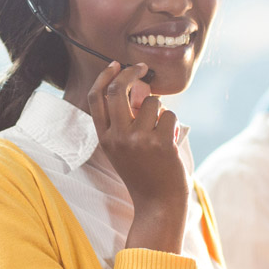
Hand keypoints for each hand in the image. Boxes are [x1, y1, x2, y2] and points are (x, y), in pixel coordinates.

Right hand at [87, 61, 188, 252]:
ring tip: (161, 130)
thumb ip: (123, 121)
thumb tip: (137, 87)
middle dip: (132, 72)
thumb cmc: (143, 174)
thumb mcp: (122, 149)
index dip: (105, 76)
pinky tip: (169, 142)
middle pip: (119, 89)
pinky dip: (172, 124)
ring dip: (160, 109)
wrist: (158, 204)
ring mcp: (139, 140)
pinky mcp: (161, 143)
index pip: (96, 98)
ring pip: (152, 102)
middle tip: (143, 69)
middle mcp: (118, 138)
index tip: (116, 64)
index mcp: (105, 138)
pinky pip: (169, 115)